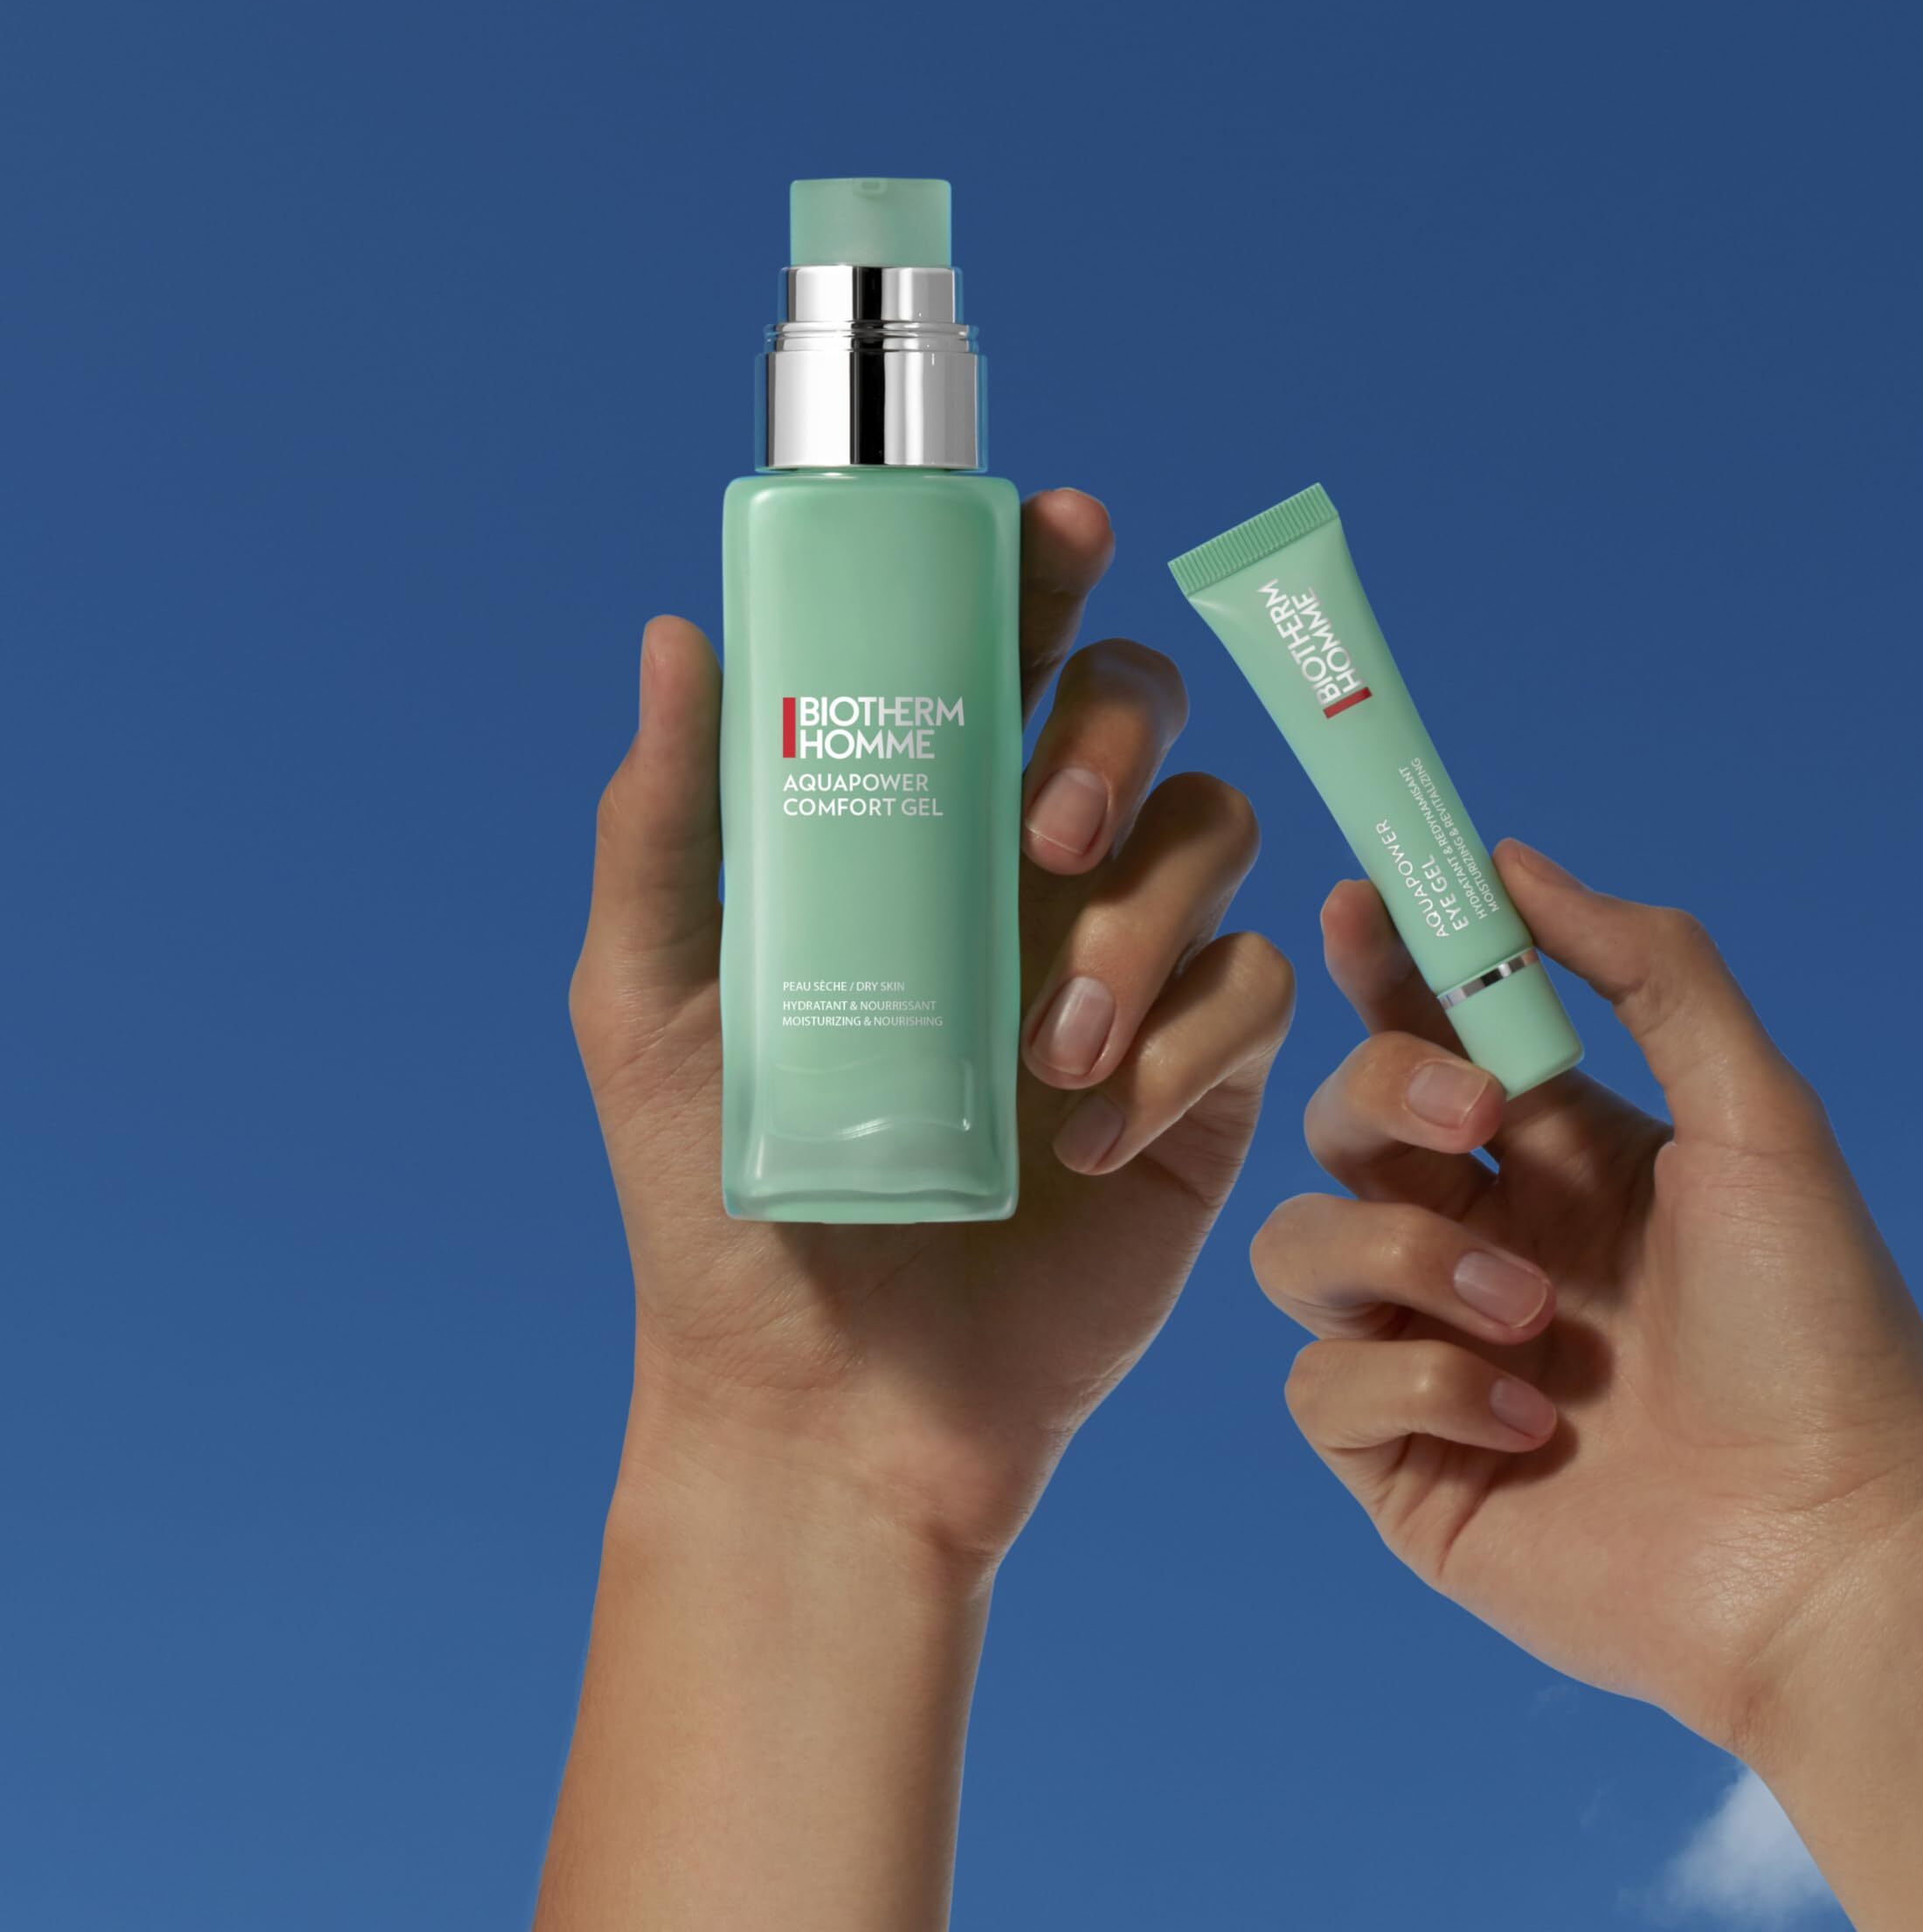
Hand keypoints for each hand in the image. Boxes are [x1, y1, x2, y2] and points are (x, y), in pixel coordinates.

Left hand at [569, 488, 1293, 1567]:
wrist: (830, 1408)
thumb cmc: (719, 1203)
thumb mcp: (653, 1003)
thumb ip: (665, 823)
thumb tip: (680, 631)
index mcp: (918, 836)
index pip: (999, 658)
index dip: (1043, 572)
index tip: (1061, 529)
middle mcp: (1039, 880)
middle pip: (1141, 711)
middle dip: (1118, 732)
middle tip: (1051, 834)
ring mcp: (1129, 974)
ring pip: (1218, 838)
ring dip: (1148, 920)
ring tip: (1047, 1053)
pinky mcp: (1202, 1084)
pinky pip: (1255, 1000)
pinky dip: (1182, 1053)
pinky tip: (1083, 1148)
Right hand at [1253, 843, 1922, 1929]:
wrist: (1835, 1557)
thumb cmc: (1821, 1333)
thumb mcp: (1759, 1118)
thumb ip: (1650, 971)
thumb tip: (1516, 861)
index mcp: (1553, 1157)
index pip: (1426, 1033)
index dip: (1381, 967)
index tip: (1360, 905)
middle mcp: (1480, 1239)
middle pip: (1340, 1122)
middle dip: (1384, 1096)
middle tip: (1477, 1125)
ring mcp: (1431, 1350)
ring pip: (1301, 1244)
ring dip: (1405, 1257)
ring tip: (1531, 1319)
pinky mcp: (1402, 1460)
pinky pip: (1323, 1382)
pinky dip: (1416, 1383)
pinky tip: (1529, 1427)